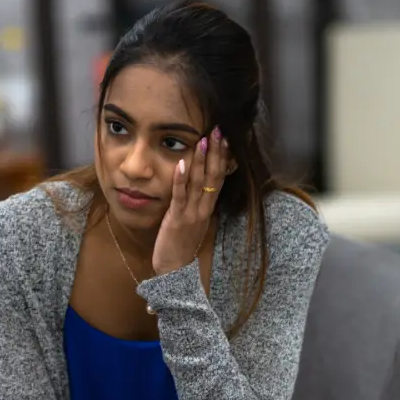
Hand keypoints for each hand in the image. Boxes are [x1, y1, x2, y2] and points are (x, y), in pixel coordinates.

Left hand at [152, 127, 229, 274]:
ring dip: (201, 160)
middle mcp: (203, 208)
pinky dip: (181, 179)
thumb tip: (198, 185)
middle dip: (216, 152)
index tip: (224, 139)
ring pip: (199, 183)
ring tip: (203, 140)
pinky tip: (181, 163)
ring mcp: (192, 213)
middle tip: (218, 130)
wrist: (175, 269)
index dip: (222, 158)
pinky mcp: (177, 219)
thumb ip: (197, 203)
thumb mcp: (193, 220)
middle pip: (213, 176)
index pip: (219, 178)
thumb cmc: (181, 244)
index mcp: (208, 207)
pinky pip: (180, 196)